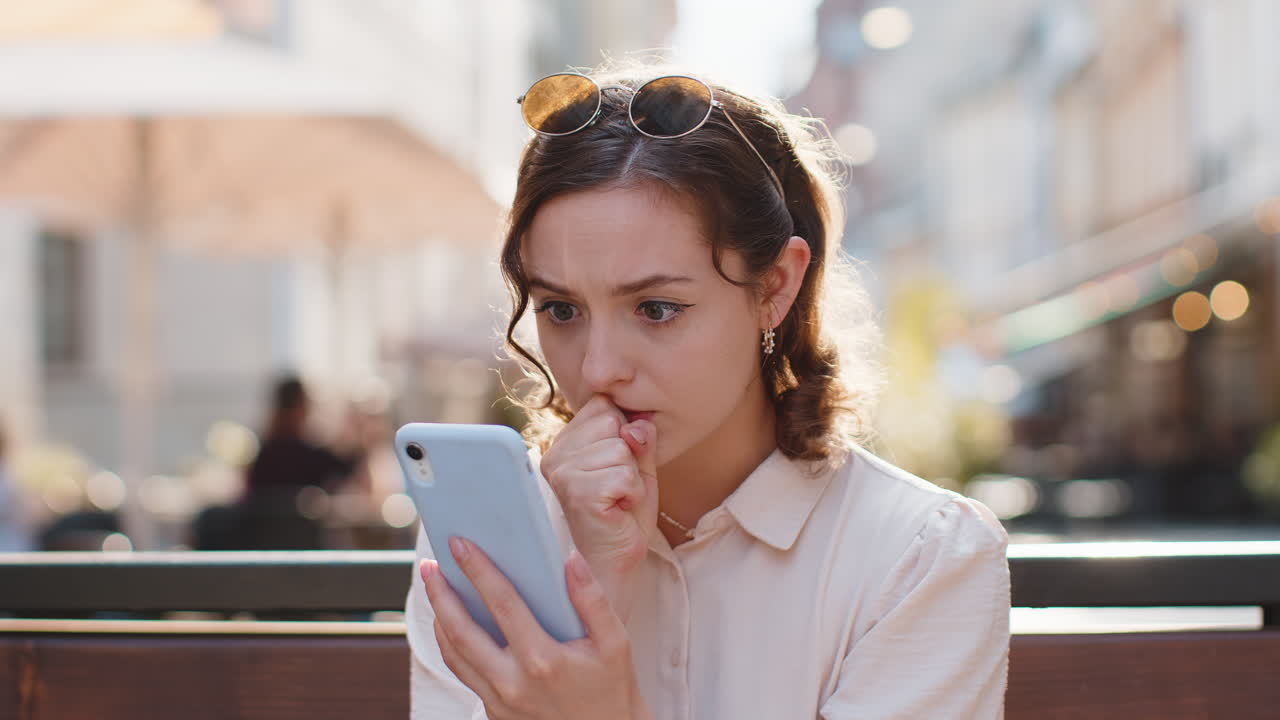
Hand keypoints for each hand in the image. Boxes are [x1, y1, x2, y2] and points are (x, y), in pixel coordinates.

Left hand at [422, 540, 653, 719]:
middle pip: (461, 631)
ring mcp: (500, 701)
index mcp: (544, 660)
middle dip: (441, 594)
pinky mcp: (494, 712)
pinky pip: (463, 673)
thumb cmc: (613, 689)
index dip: (479, 570)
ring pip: (454, 655)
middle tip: (429, 565)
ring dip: (439, 618)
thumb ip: (593, 599)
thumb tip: (571, 560)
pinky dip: (451, 645)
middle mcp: (514, 683)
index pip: (503, 603)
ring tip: (435, 589)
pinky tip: (451, 623)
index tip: (461, 544)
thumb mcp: (615, 642)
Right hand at [538, 395, 657, 618]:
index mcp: (565, 442)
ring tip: (617, 498)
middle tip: (618, 486)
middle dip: (629, 455)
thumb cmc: (624, 511)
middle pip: (613, 421)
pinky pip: (625, 474)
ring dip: (633, 477)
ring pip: (621, 448)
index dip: (624, 433)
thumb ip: (640, 437)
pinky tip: (618, 508)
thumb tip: (638, 424)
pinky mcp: (578, 493)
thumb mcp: (638, 464)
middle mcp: (555, 454)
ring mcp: (563, 473)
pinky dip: (633, 493)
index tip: (616, 465)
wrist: (615, 559)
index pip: (604, 405)